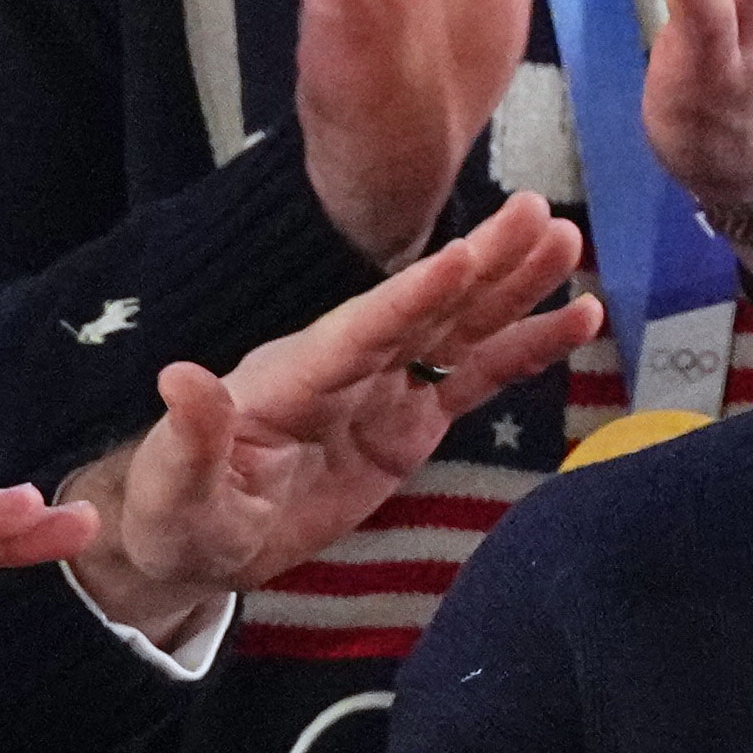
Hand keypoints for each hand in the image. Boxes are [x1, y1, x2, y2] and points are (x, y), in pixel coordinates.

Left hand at [62, 194, 601, 642]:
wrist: (199, 538)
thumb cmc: (177, 512)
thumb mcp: (174, 490)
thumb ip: (191, 438)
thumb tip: (179, 377)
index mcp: (294, 377)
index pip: (360, 332)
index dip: (411, 297)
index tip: (461, 256)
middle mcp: (345, 367)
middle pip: (423, 309)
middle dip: (481, 265)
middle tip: (541, 213)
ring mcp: (381, 391)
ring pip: (458, 329)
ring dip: (514, 288)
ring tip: (568, 243)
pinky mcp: (408, 423)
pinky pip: (474, 378)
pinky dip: (525, 349)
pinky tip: (577, 319)